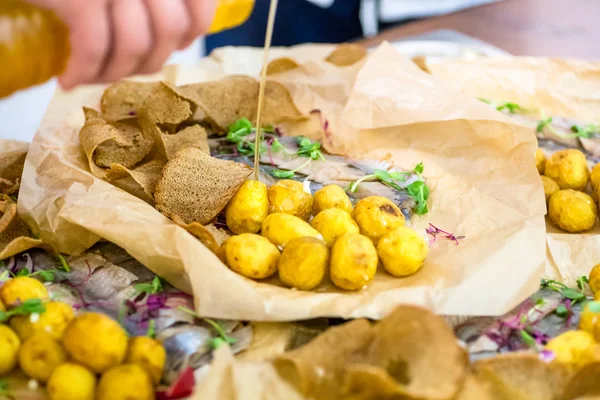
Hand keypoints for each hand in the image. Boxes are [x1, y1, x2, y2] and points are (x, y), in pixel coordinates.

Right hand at [24, 0, 216, 89]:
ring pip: (135, 46)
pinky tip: (68, 79)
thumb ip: (153, 4)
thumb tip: (179, 41)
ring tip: (93, 76)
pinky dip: (81, 73)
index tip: (175, 44)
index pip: (199, 11)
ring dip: (113, 73)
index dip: (190, 35)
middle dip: (148, 61)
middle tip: (124, 67)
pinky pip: (94, 50)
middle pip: (169, 32)